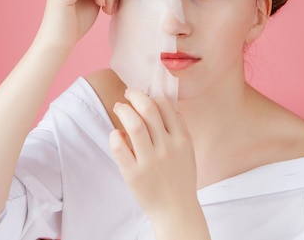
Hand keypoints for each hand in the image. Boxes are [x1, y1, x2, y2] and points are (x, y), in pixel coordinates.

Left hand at [110, 90, 208, 237]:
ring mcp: (150, 161)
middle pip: (148, 110)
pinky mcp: (133, 174)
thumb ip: (180, 129)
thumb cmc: (180, 178)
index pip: (165, 106)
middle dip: (135, 95)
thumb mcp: (188, 151)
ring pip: (134, 125)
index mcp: (181, 140)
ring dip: (124, 111)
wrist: (176, 210)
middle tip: (127, 94)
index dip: (151, 95)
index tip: (142, 95)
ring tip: (119, 108)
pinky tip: (116, 134)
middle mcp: (167, 148)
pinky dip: (115, 136)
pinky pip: (119, 148)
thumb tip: (169, 107)